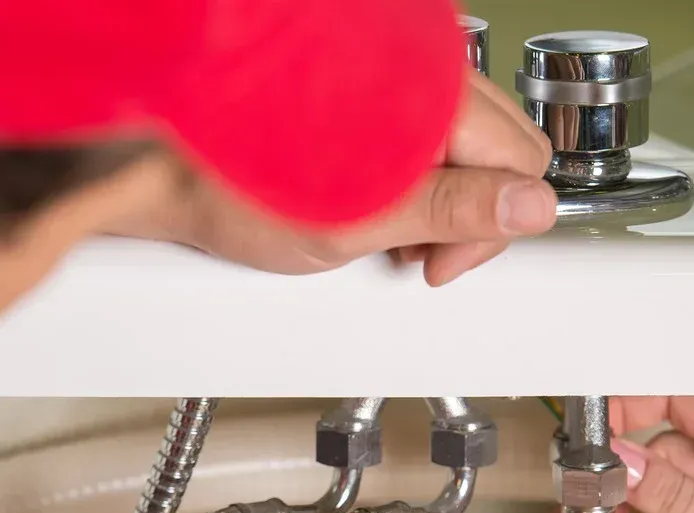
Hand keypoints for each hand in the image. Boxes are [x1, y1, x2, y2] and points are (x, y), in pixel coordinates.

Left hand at [120, 70, 554, 285]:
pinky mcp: (370, 90)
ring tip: (386, 230)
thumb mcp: (358, 220)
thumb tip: (530, 208)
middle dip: (471, 212)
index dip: (488, 229)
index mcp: (432, 91)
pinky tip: (371, 201)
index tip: (439, 264)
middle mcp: (420, 67)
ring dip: (440, 197)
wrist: (163, 167)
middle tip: (416, 253)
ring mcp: (395, 74)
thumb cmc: (238, 185)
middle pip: (503, 147)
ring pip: (466, 142)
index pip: (523, 162)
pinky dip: (410, 175)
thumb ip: (453, 210)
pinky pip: (423, 133)